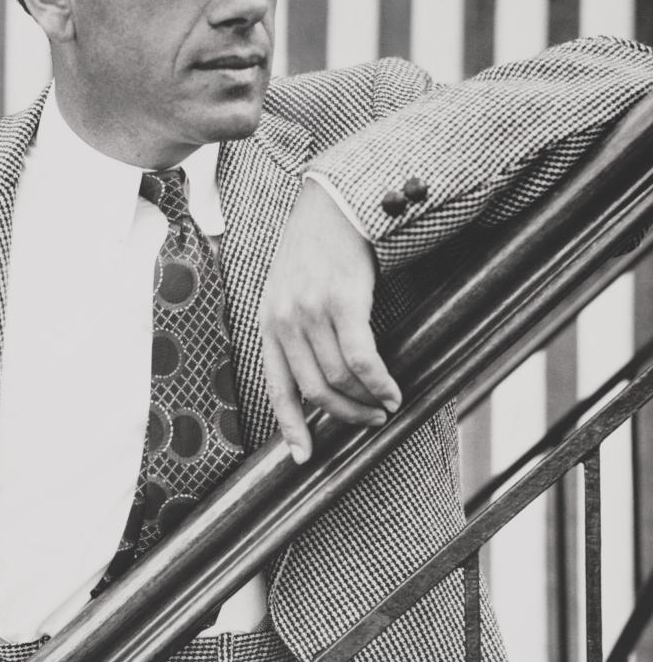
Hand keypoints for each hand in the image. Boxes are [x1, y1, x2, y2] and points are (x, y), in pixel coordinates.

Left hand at [259, 178, 401, 462]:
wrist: (334, 203)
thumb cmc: (317, 251)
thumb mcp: (289, 293)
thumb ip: (295, 332)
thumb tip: (316, 380)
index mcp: (268, 324)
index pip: (277, 389)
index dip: (292, 427)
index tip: (304, 457)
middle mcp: (284, 322)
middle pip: (316, 391)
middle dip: (345, 416)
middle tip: (369, 421)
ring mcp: (311, 313)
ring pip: (341, 380)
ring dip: (367, 401)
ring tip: (385, 405)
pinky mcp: (342, 303)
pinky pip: (363, 360)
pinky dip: (380, 383)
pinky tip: (394, 391)